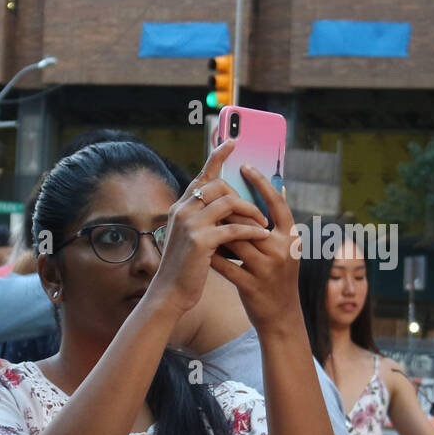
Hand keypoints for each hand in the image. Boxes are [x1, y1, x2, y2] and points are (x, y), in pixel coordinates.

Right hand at [146, 140, 269, 317]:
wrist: (170, 292)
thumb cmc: (185, 267)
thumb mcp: (191, 237)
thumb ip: (204, 219)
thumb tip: (231, 204)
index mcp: (180, 207)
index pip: (202, 174)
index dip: (217, 156)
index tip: (232, 142)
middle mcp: (182, 210)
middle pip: (219, 185)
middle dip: (243, 197)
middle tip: (257, 213)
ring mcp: (190, 224)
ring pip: (229, 202)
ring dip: (251, 212)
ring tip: (263, 225)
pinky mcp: (200, 240)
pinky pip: (234, 227)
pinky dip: (251, 230)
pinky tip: (262, 235)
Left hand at [205, 163, 301, 333]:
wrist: (280, 315)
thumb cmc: (277, 275)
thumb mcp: (283, 248)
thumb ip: (275, 223)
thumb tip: (274, 187)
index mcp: (291, 236)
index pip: (277, 203)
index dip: (261, 183)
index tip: (244, 165)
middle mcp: (282, 250)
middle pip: (249, 220)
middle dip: (227, 208)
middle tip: (210, 194)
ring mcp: (266, 269)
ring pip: (234, 241)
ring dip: (216, 229)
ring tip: (202, 217)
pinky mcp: (251, 285)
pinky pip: (225, 264)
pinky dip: (211, 253)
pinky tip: (199, 245)